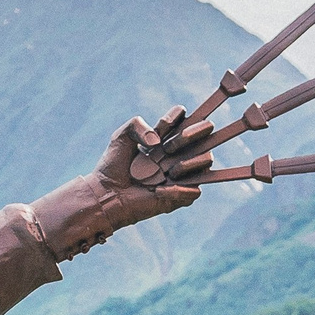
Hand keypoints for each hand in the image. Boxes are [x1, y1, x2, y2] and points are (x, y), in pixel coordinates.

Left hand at [28, 108, 216, 261]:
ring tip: (167, 171)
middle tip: (166, 148)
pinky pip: (195, 191)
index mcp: (170, 137)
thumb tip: (157, 141)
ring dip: (188, 163)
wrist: (106, 193)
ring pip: (207, 160)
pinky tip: (157, 191)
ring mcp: (183, 174)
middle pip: (206, 132)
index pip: (189, 118)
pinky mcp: (181, 196)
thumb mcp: (120, 137)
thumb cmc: (114, 165)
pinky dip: (177, 190)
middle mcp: (181, 152)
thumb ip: (136, 124)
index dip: (179, 117)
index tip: (161, 126)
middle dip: (189, 135)